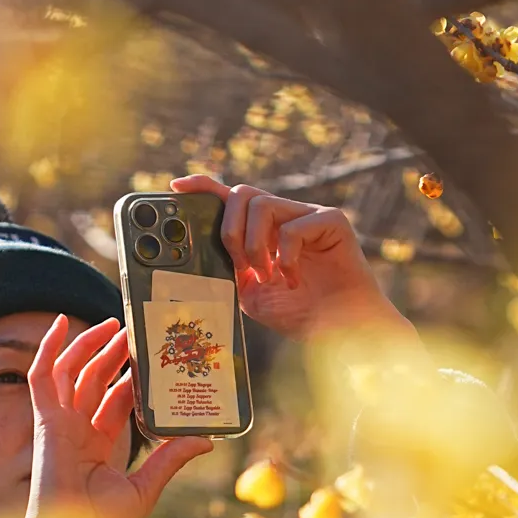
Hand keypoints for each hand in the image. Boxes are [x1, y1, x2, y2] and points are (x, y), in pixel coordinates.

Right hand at [16, 315, 210, 517]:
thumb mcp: (145, 487)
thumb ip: (170, 459)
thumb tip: (208, 439)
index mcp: (98, 445)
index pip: (116, 400)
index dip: (133, 378)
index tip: (155, 357)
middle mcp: (77, 430)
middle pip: (96, 380)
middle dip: (115, 354)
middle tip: (138, 331)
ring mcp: (60, 423)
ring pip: (73, 372)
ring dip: (90, 344)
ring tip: (116, 323)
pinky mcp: (46, 421)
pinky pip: (43, 377)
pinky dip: (48, 349)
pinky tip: (60, 324)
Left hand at [170, 174, 414, 343]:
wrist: (339, 332)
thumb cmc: (299, 312)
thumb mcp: (250, 292)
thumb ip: (229, 267)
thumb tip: (195, 253)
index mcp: (266, 230)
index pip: (232, 198)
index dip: (205, 186)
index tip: (178, 185)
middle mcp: (286, 215)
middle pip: (242, 193)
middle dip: (230, 230)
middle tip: (240, 264)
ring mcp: (310, 215)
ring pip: (263, 205)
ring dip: (255, 245)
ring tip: (267, 276)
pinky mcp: (332, 220)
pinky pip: (293, 225)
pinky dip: (286, 257)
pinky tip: (294, 280)